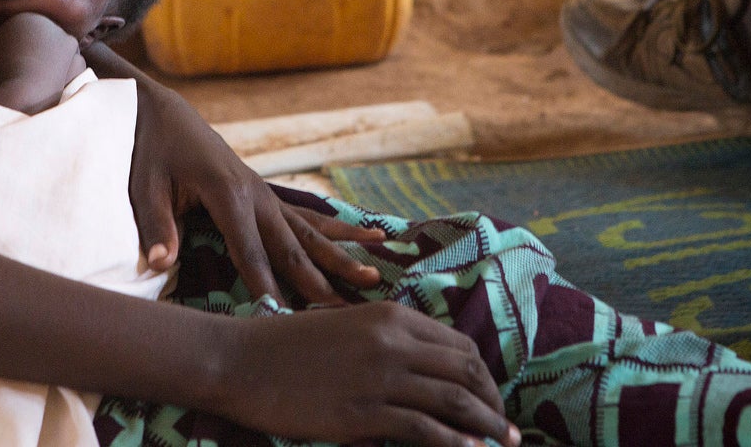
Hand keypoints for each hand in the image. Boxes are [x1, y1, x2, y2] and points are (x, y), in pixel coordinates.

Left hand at [128, 76, 384, 303]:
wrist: (166, 112)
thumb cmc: (151, 150)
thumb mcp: (144, 185)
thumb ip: (155, 225)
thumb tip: (159, 263)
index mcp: (226, 193)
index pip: (249, 250)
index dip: (265, 284)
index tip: (283, 316)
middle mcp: (255, 194)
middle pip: (291, 245)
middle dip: (318, 280)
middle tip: (347, 312)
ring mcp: (265, 194)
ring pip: (309, 231)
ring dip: (341, 256)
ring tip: (375, 276)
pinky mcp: (266, 195)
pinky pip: (307, 217)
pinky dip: (338, 230)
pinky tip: (373, 236)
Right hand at [215, 302, 518, 446]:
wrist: (242, 361)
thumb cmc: (288, 346)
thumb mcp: (345, 328)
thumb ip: (386, 344)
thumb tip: (423, 376)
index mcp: (389, 316)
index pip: (458, 345)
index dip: (484, 376)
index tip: (492, 399)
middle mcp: (392, 342)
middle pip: (465, 371)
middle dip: (494, 403)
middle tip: (508, 428)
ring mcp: (379, 378)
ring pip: (454, 401)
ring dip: (487, 427)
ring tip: (503, 444)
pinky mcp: (363, 414)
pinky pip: (425, 431)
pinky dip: (455, 444)